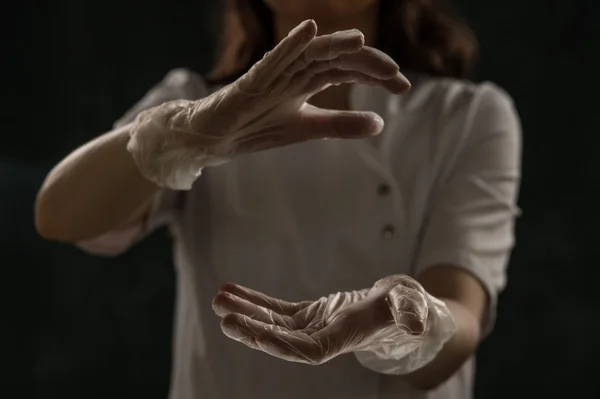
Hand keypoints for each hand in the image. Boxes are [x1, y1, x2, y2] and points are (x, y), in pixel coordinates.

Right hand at [127, 19, 410, 189]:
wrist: (218, 138)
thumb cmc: (258, 127)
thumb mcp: (308, 128)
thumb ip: (341, 124)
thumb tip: (380, 123)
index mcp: (308, 79)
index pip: (348, 68)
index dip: (376, 74)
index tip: (403, 86)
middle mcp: (295, 70)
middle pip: (335, 57)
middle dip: (366, 63)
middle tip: (395, 74)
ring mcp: (274, 73)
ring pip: (308, 53)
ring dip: (334, 44)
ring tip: (360, 39)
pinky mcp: (252, 81)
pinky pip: (273, 59)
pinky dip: (290, 44)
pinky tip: (309, 31)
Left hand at [212, 275, 428, 364]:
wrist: (396, 307)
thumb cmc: (406, 306)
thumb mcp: (411, 304)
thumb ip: (411, 313)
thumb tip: (417, 325)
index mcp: (344, 339)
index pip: (307, 351)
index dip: (281, 344)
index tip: (255, 333)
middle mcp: (322, 337)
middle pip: (282, 339)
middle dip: (253, 329)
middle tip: (224, 316)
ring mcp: (312, 326)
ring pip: (273, 323)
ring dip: (246, 312)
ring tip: (219, 300)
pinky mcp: (307, 314)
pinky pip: (276, 308)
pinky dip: (254, 301)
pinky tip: (232, 291)